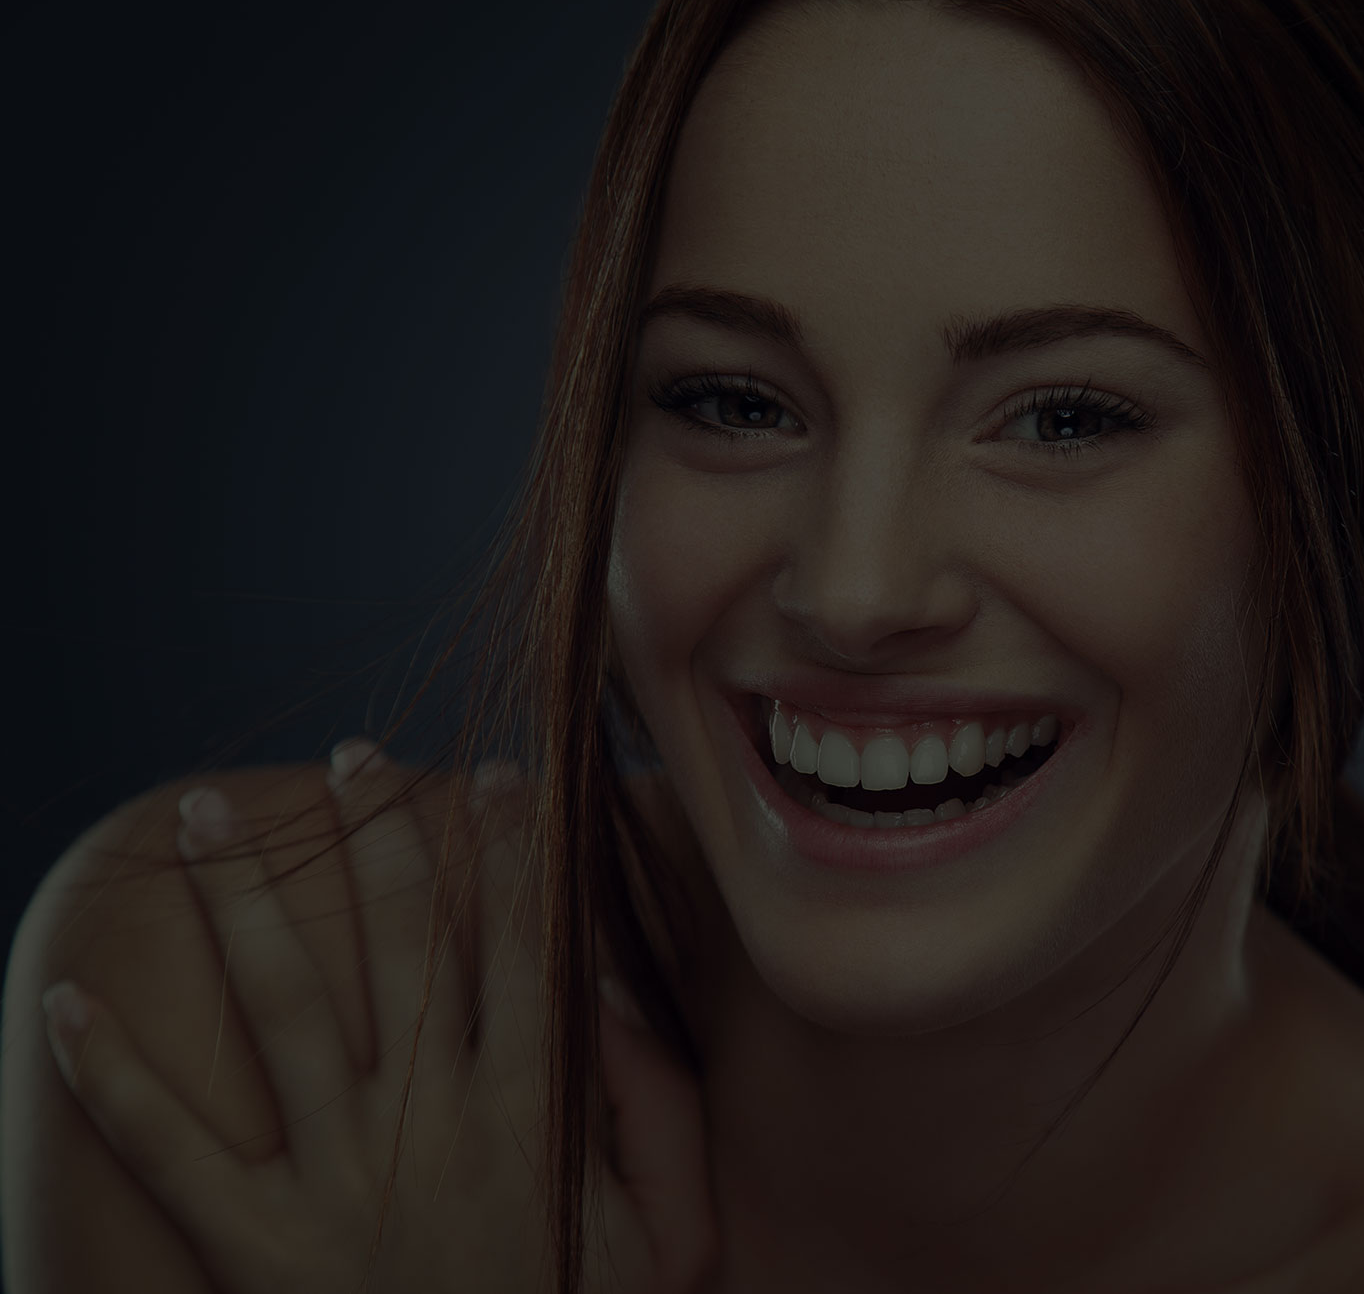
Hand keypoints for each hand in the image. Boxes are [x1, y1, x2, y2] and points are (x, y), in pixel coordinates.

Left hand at [39, 742, 715, 1292]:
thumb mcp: (654, 1231)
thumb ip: (644, 1110)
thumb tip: (606, 993)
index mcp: (530, 1117)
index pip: (522, 951)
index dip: (514, 856)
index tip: (499, 778)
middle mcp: (432, 1129)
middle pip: (401, 950)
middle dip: (378, 841)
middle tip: (352, 758)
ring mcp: (336, 1184)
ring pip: (285, 1012)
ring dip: (246, 904)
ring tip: (206, 818)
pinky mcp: (258, 1249)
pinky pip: (172, 1152)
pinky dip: (113, 1076)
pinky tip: (68, 1000)